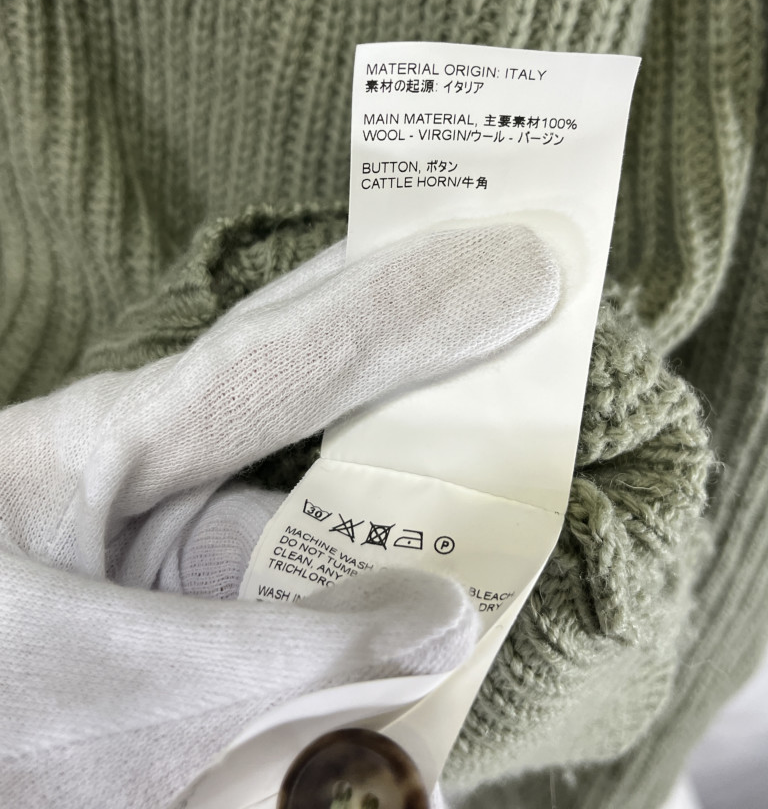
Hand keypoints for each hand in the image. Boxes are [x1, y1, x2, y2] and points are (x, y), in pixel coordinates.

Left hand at [0, 222, 558, 808]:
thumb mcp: (126, 691)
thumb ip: (300, 650)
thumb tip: (446, 613)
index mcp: (100, 452)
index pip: (288, 356)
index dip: (413, 306)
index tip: (519, 253)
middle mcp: (138, 493)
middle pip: (309, 439)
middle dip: (414, 405)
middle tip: (517, 327)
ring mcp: (154, 570)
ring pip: (300, 571)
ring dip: (371, 626)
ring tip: (426, 686)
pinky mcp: (168, 645)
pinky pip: (277, 648)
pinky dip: (330, 698)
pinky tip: (372, 760)